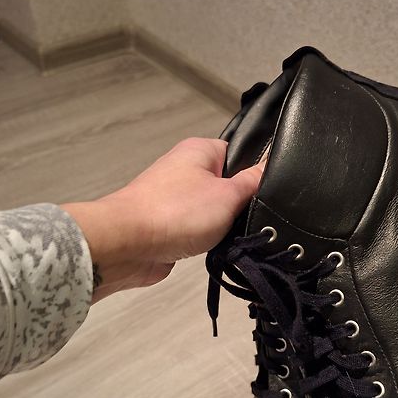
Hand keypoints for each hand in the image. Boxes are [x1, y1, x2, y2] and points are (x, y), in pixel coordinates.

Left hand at [62, 138, 262, 300]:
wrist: (127, 245)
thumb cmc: (173, 212)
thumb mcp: (228, 195)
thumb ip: (254, 182)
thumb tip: (270, 168)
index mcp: (200, 150)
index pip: (240, 154)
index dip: (255, 174)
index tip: (264, 192)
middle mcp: (185, 170)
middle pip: (228, 186)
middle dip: (239, 205)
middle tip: (245, 218)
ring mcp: (175, 198)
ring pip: (214, 211)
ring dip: (222, 227)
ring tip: (224, 235)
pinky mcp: (169, 225)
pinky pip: (199, 231)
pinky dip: (206, 240)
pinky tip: (211, 248)